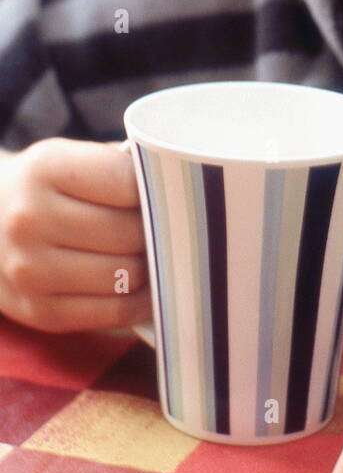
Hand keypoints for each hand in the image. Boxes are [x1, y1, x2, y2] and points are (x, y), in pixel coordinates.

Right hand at [0, 138, 151, 332]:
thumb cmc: (46, 190)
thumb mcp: (70, 160)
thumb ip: (119, 169)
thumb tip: (184, 190)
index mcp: (44, 168)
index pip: (131, 183)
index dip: (158, 190)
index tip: (167, 193)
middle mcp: (29, 219)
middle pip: (131, 233)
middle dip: (157, 231)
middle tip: (168, 228)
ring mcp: (29, 270)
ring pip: (127, 275)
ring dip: (151, 268)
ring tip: (155, 255)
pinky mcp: (39, 312)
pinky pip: (113, 312)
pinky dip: (140, 302)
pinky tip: (146, 287)